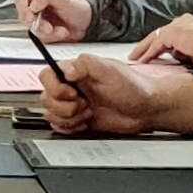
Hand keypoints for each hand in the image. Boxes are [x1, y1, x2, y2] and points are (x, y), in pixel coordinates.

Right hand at [13, 0, 96, 40]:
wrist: (89, 23)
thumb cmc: (78, 7)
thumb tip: (33, 3)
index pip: (21, 0)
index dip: (23, 9)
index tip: (31, 16)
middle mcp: (37, 8)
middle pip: (24, 18)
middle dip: (38, 25)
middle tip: (48, 28)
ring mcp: (40, 22)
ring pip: (33, 30)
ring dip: (48, 33)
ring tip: (61, 29)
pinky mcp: (45, 33)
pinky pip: (42, 39)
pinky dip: (53, 37)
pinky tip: (61, 32)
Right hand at [41, 51, 192, 135]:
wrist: (146, 109)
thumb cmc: (133, 87)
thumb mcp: (109, 69)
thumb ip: (84, 64)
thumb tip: (65, 69)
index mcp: (75, 71)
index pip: (47, 76)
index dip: (55, 87)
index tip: (72, 92)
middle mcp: (71, 87)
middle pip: (46, 98)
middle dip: (64, 105)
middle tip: (84, 103)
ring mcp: (74, 105)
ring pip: (51, 114)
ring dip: (69, 117)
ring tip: (88, 111)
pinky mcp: (78, 121)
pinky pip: (60, 127)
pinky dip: (72, 127)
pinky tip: (87, 121)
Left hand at [127, 14, 192, 65]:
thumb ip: (185, 51)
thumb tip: (176, 56)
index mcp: (189, 24)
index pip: (169, 33)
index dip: (159, 44)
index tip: (152, 53)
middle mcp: (181, 22)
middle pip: (158, 34)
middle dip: (146, 45)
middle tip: (136, 55)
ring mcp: (175, 26)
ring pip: (154, 38)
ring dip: (143, 50)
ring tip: (134, 59)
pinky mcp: (171, 33)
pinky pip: (155, 46)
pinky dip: (148, 54)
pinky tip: (141, 62)